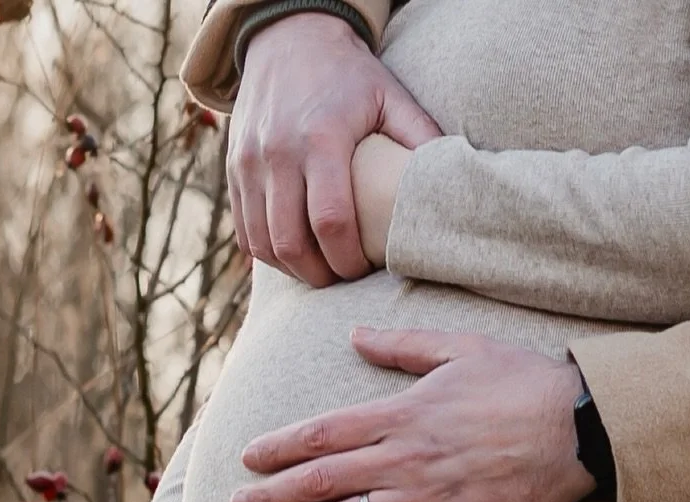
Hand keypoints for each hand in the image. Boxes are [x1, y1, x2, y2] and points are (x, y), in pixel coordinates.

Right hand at [230, 13, 440, 285]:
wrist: (290, 36)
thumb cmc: (350, 76)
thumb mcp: (392, 97)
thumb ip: (420, 140)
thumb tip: (454, 188)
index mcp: (321, 138)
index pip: (331, 222)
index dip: (348, 259)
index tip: (363, 269)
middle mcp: (278, 152)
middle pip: (291, 243)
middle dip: (319, 274)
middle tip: (342, 277)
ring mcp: (250, 161)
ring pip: (263, 244)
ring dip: (292, 269)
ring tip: (320, 270)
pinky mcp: (234, 168)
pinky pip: (245, 230)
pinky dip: (268, 252)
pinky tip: (295, 253)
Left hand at [230, 331, 596, 501]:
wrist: (580, 429)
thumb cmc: (524, 383)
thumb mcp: (460, 349)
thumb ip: (402, 347)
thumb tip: (355, 335)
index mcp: (401, 412)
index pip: (323, 433)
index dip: (279, 448)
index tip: (248, 460)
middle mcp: (403, 458)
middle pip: (320, 480)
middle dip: (271, 495)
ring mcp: (424, 499)